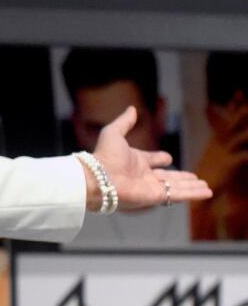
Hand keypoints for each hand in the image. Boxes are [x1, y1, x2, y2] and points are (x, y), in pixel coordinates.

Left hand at [89, 106, 211, 210]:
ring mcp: (150, 187)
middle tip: (194, 177)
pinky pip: (178, 195)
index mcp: (135, 161)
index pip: (152, 160)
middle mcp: (144, 175)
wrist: (98, 178)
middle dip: (181, 177)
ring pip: (176, 187)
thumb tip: (132, 108)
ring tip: (206, 187)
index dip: (160, 159)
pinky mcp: (155, 196)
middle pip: (167, 177)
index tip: (167, 158)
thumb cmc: (104, 156)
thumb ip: (125, 122)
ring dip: (191, 187)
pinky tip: (206, 192)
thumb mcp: (113, 133)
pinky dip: (193, 194)